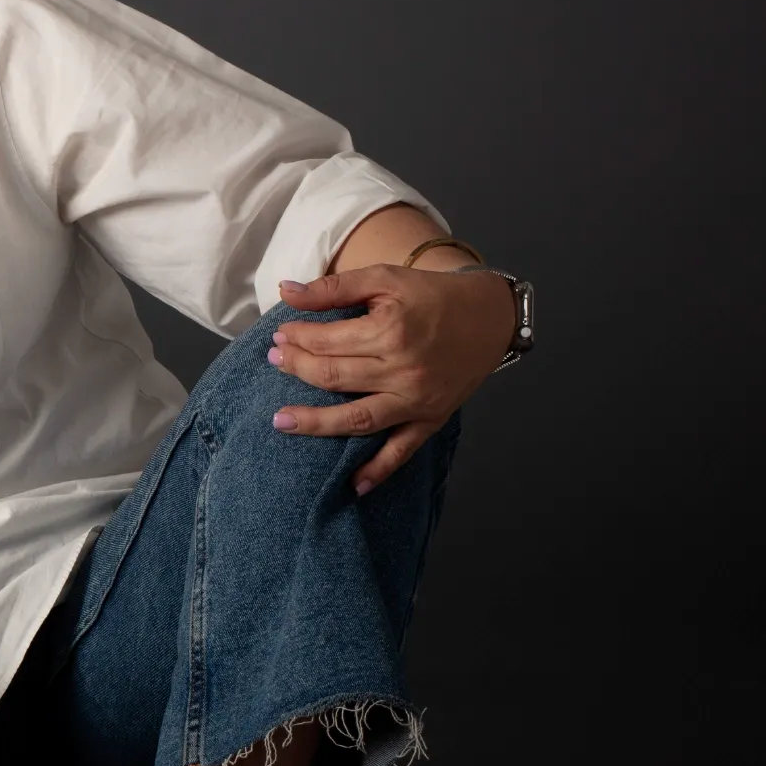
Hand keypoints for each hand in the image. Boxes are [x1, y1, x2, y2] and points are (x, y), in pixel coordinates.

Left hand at [269, 264, 516, 493]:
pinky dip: (378, 471)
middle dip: (297, 369)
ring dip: (315, 423)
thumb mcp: (385, 279)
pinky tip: (353, 486)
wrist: (490, 316)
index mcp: (391, 331)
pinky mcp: (432, 419)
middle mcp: (403, 370)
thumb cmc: (433, 295)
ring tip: (281, 421)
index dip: (296, 338)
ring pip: (357, 419)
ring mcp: (418, 400)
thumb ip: (333, 288)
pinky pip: (402, 451)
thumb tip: (285, 292)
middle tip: (275, 361)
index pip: (326, 341)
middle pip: (334, 378)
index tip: (280, 336)